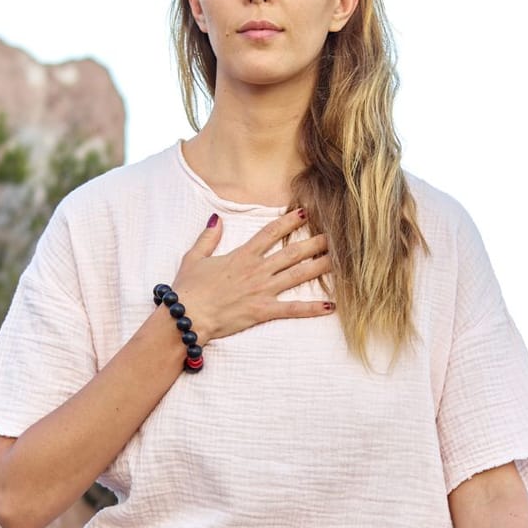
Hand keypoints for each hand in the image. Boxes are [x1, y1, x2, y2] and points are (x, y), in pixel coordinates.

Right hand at [172, 208, 334, 342]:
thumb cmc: (189, 288)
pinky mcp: (263, 310)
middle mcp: (257, 270)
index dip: (289, 221)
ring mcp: (262, 290)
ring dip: (320, 267)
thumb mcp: (194, 258)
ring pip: (297, 275)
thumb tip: (216, 219)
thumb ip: (208, 238)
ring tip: (340, 260)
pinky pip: (292, 308)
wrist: (187, 315)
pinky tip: (330, 305)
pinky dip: (312, 308)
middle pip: (292, 252)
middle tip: (335, 236)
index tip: (305, 213)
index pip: (271, 233)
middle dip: (315, 242)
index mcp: (242, 255)